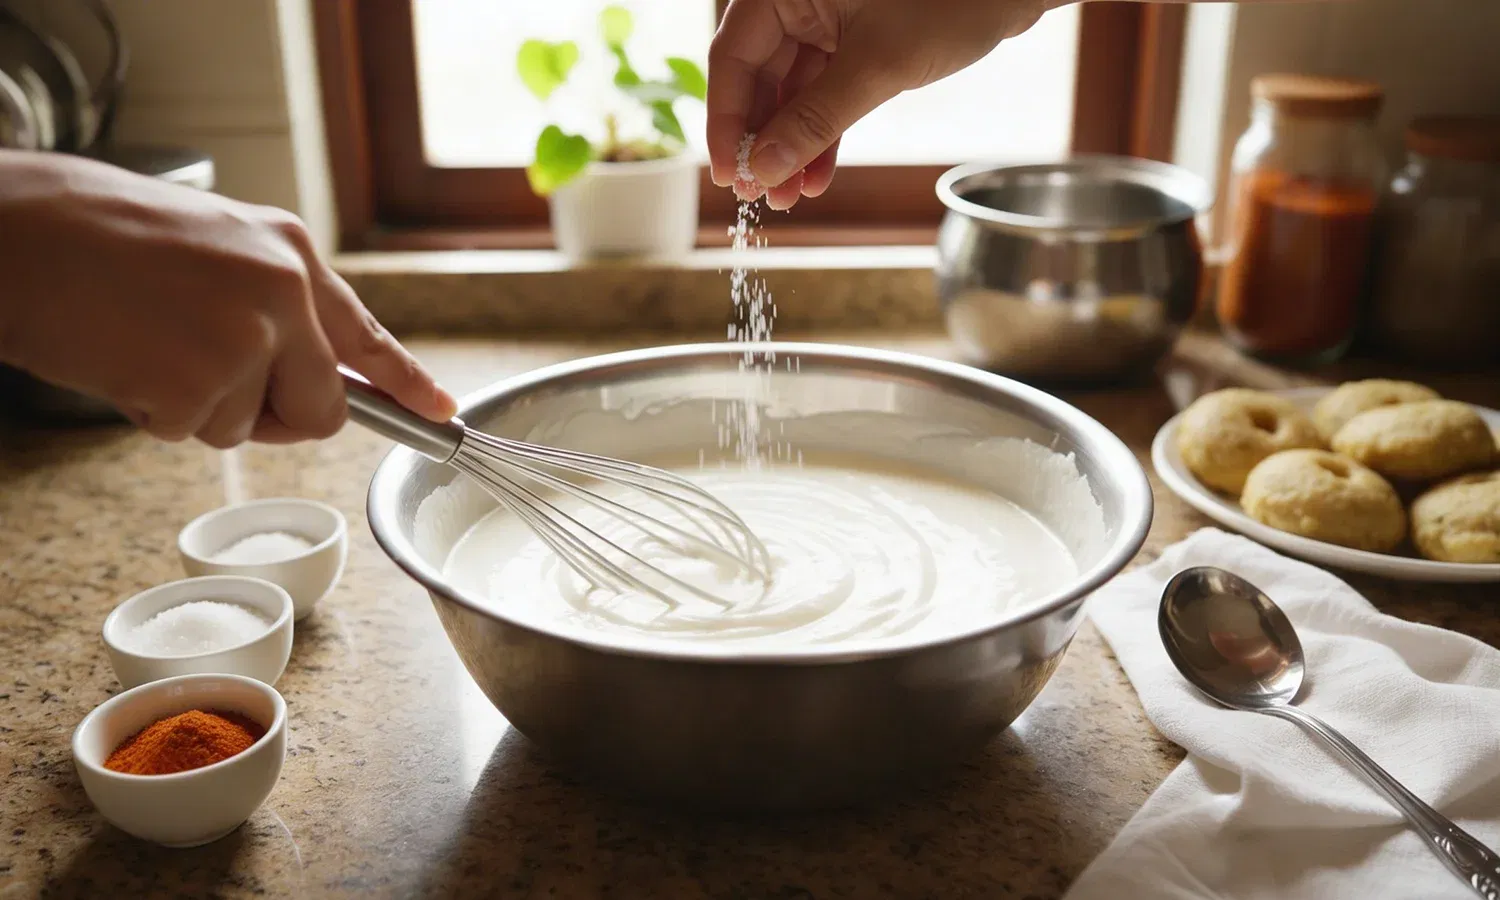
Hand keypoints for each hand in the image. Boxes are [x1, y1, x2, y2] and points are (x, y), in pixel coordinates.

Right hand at [0, 150, 455, 447]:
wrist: (19, 234)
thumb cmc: (102, 236)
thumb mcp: (217, 244)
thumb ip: (273, 300)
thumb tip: (310, 368)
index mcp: (290, 254)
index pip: (366, 335)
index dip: (407, 383)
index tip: (440, 414)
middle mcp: (283, 296)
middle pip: (321, 407)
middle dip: (276, 414)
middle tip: (209, 377)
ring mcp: (244, 342)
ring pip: (247, 425)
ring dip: (197, 404)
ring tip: (148, 341)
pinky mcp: (196, 388)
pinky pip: (193, 433)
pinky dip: (155, 411)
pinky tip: (126, 359)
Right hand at [707, 0, 1055, 208]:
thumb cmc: (952, 1)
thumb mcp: (877, 67)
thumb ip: (815, 119)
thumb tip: (764, 169)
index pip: (733, 57)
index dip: (727, 122)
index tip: (729, 175)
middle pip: (759, 77)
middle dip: (763, 141)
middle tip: (761, 195)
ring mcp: (828, 17)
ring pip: (793, 90)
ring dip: (792, 145)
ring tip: (791, 197)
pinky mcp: (857, 37)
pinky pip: (826, 91)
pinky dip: (823, 131)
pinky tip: (817, 175)